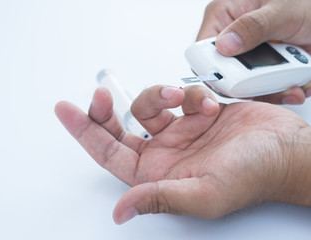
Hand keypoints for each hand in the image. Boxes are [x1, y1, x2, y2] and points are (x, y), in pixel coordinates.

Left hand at [55, 86, 310, 223]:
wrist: (286, 152)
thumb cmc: (252, 177)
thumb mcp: (203, 194)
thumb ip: (160, 198)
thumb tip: (121, 212)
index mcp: (157, 174)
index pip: (108, 153)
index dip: (84, 133)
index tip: (66, 110)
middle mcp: (164, 152)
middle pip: (119, 127)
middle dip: (105, 109)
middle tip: (100, 94)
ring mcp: (179, 130)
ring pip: (148, 105)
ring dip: (158, 96)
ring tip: (179, 99)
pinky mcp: (195, 112)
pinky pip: (179, 93)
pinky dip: (190, 93)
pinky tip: (208, 104)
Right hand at [197, 0, 310, 103]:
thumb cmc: (304, 0)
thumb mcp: (281, 10)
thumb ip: (253, 26)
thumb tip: (224, 45)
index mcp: (224, 16)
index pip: (202, 51)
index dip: (212, 70)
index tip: (232, 80)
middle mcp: (231, 37)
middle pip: (224, 74)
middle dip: (248, 84)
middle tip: (270, 81)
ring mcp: (248, 55)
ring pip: (245, 86)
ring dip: (270, 90)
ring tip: (292, 85)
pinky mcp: (263, 67)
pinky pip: (263, 87)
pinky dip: (282, 90)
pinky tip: (296, 84)